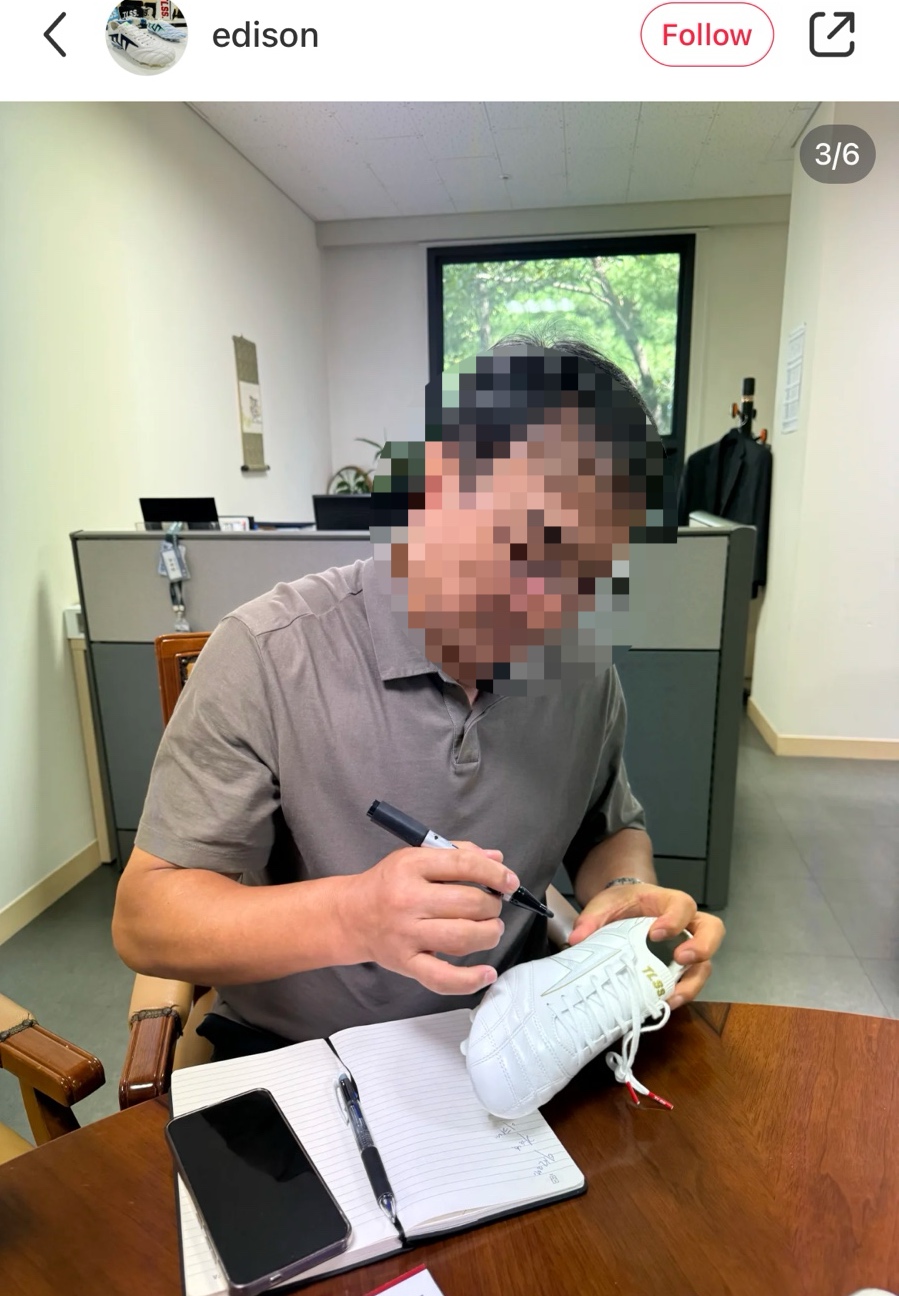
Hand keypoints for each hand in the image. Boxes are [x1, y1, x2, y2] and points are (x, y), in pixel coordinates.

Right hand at [339, 843, 518, 995]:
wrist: (351, 916)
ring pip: (463, 938)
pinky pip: (442, 978)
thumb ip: (457, 854)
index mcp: (412, 866)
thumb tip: (496, 859)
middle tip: (492, 907)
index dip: (494, 873)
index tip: (509, 882)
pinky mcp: (406, 963)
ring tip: (490, 930)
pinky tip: (487, 972)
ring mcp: (407, 934)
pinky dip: (470, 979)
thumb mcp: (416, 857)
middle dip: (492, 906)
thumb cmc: (388, 884)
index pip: (464, 864)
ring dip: (489, 934)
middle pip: (468, 903)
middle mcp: (408, 899)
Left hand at [568, 881, 724, 1009]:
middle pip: (713, 930)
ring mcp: (689, 946)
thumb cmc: (622, 903)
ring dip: (693, 983)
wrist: (626, 909)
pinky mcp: (682, 967)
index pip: (683, 905)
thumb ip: (592, 917)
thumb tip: (577, 939)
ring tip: (672, 997)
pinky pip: (691, 981)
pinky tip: (664, 1004)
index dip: (675, 919)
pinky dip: (681, 994)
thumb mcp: (605, 903)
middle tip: (682, 960)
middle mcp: (688, 923)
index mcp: (669, 901)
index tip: (656, 933)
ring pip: (706, 963)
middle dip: (702, 947)